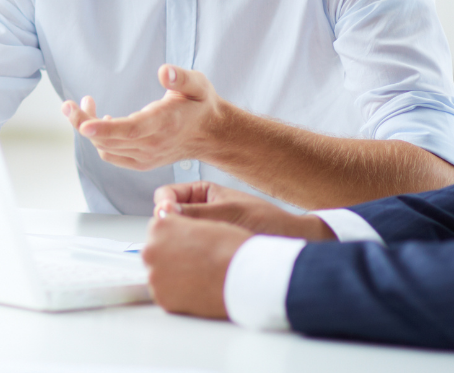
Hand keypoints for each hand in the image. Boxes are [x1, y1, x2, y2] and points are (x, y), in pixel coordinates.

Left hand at [61, 65, 227, 169]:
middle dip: (82, 122)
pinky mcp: (140, 162)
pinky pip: (111, 155)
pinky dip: (99, 141)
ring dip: (88, 129)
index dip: (105, 129)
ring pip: (106, 148)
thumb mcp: (198, 85)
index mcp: (164, 123)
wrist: (210, 135)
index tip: (84, 125)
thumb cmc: (200, 105)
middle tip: (67, 104)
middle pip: (109, 140)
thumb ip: (182, 77)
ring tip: (83, 104)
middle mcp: (153, 144)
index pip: (131, 130)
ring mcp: (145, 156)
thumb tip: (164, 71)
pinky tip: (99, 122)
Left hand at [142, 212, 251, 318]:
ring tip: (198, 277)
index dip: (175, 237)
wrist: (244, 277)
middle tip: (193, 262)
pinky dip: (178, 294)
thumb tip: (174, 231)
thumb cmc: (231, 249)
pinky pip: (166, 294)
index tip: (186, 244)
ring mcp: (155, 276)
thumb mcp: (204, 223)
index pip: (158, 230)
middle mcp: (151, 250)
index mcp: (160, 227)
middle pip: (155, 252)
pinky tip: (197, 290)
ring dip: (173, 275)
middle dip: (170, 256)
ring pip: (159, 274)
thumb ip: (182, 225)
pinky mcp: (162, 299)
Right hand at [153, 181, 334, 240]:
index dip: (164, 206)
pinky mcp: (207, 250)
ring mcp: (202, 231)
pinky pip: (188, 252)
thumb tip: (163, 212)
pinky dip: (190, 255)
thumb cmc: (267, 221)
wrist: (290, 243)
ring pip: (176, 236)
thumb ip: (195, 212)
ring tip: (195, 249)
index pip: (166, 195)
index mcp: (200, 193)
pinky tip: (201, 260)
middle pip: (167, 217)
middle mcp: (198, 211)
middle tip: (181, 235)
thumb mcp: (227, 212)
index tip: (167, 217)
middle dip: (172, 227)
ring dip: (182, 242)